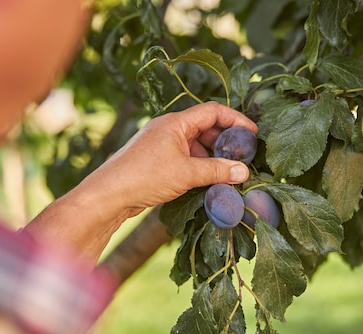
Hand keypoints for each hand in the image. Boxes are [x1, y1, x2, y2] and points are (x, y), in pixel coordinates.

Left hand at [26, 102, 257, 264]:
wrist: (109, 194)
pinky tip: (207, 181)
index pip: (212, 111)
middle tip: (243, 156)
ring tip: (228, 172)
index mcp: (175, 122)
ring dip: (212, 156)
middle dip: (225, 141)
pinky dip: (198, 165)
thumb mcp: (186, 173)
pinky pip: (184, 157)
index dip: (235, 119)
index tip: (252, 133)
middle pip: (204, 127)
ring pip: (194, 144)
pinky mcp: (155, 160)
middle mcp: (168, 129)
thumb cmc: (144, 177)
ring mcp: (161, 144)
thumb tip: (244, 171)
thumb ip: (217, 171)